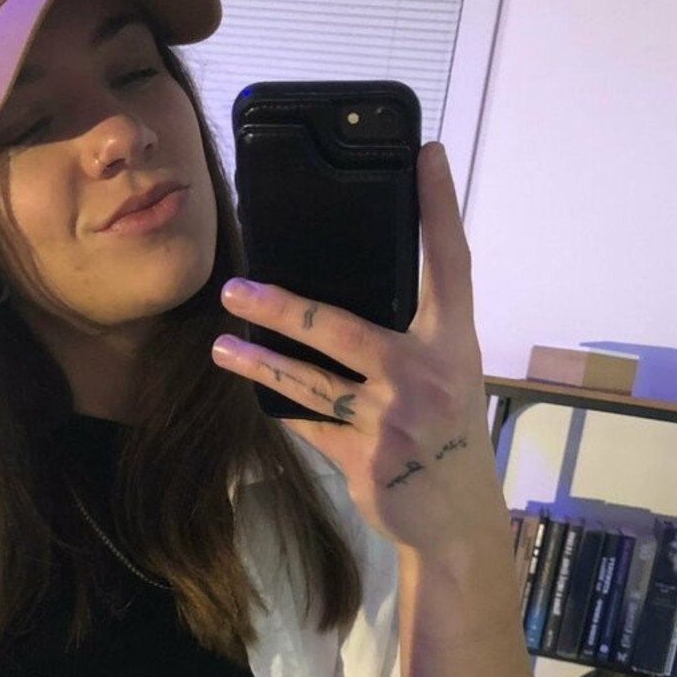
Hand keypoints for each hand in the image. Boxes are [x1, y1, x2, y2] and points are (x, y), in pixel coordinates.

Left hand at [213, 142, 507, 553]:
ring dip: (257, 361)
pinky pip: (306, 422)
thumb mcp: (447, 378)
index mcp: (452, 344)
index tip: (424, 154)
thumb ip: (411, 338)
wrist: (455, 521)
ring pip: (307, 381)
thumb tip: (353, 297)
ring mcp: (389, 419)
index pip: (450, 263)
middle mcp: (424, 374)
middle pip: (340, 327)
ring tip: (221, 343)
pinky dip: (279, 404)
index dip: (438, 208)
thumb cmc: (448, 440)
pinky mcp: (361, 458)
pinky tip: (249, 384)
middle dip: (281, 307)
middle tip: (235, 286)